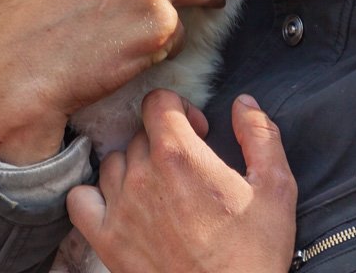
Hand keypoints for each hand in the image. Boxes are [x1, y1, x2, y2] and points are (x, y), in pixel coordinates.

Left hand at [67, 91, 297, 272]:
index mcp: (180, 155)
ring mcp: (119, 208)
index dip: (180, 109)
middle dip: (164, 142)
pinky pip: (80, 199)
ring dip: (134, 167)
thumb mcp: (275, 188)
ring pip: (114, 163)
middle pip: (140, 135)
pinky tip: (120, 204)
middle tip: (188, 168)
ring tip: (160, 189)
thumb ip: (260, 134)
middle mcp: (142, 175)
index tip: (198, 132)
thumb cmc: (253, 253)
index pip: (157, 102)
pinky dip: (95, 195)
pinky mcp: (106, 239)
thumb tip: (244, 102)